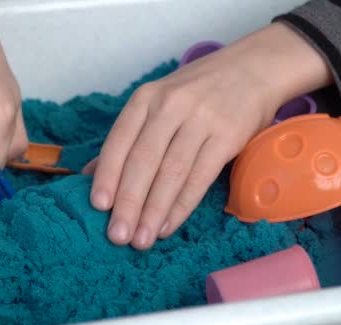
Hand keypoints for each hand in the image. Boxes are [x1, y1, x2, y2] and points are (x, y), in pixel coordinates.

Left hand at [84, 23, 332, 249]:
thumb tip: (88, 174)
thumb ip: (126, 138)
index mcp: (145, 98)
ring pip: (171, 173)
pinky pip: (200, 177)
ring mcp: (201, 120)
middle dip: (127, 202)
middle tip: (116, 236)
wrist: (251, 69)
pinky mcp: (228, 136)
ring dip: (153, 211)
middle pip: (143, 161)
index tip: (97, 207)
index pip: (119, 141)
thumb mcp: (155, 104)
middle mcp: (170, 106)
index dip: (107, 175)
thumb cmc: (194, 92)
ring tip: (140, 240)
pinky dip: (181, 206)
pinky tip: (167, 226)